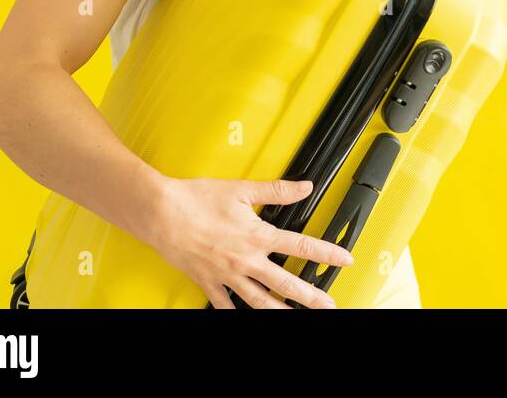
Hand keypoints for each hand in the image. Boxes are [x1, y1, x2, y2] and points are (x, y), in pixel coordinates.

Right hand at [138, 175, 354, 308]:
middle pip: (286, 283)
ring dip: (280, 311)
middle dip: (310, 296)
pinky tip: (246, 317)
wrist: (161, 214)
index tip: (345, 260)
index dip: (327, 254)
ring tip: (296, 319)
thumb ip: (277, 191)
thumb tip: (305, 187)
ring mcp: (227, 275)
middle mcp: (246, 260)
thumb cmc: (197, 200)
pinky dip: (237, 313)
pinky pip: (225, 305)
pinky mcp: (208, 282)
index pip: (302, 246)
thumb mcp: (242, 189)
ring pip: (259, 301)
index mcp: (258, 236)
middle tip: (328, 304)